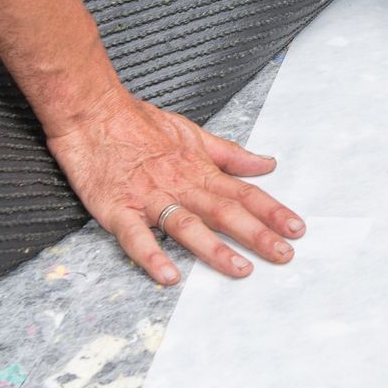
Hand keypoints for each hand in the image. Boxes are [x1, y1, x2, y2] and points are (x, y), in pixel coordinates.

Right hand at [45, 90, 303, 284]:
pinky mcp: (116, 208)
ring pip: (187, 225)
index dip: (272, 211)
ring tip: (241, 269)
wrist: (90, 111)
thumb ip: (230, 154)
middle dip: (257, 234)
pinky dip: (152, 255)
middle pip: (224, 212)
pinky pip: (136, 236)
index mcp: (199, 170)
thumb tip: (266, 163)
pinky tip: (168, 276)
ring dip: (215, 249)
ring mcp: (149, 198)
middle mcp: (180, 185)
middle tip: (285, 255)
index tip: (297, 229)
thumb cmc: (138, 122)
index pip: (243, 193)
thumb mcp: (192, 133)